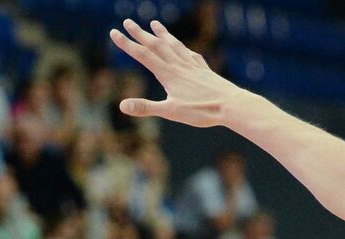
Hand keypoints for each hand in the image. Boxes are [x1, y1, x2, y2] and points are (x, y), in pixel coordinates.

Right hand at [110, 19, 239, 127]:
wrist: (230, 105)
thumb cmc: (201, 111)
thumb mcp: (170, 112)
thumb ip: (146, 107)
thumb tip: (122, 106)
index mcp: (168, 73)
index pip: (142, 55)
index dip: (126, 44)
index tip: (114, 33)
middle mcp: (179, 64)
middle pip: (156, 45)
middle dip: (140, 33)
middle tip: (127, 21)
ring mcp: (192, 65)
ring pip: (173, 45)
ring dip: (162, 33)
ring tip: (154, 23)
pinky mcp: (203, 69)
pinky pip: (189, 53)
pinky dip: (181, 46)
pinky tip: (182, 47)